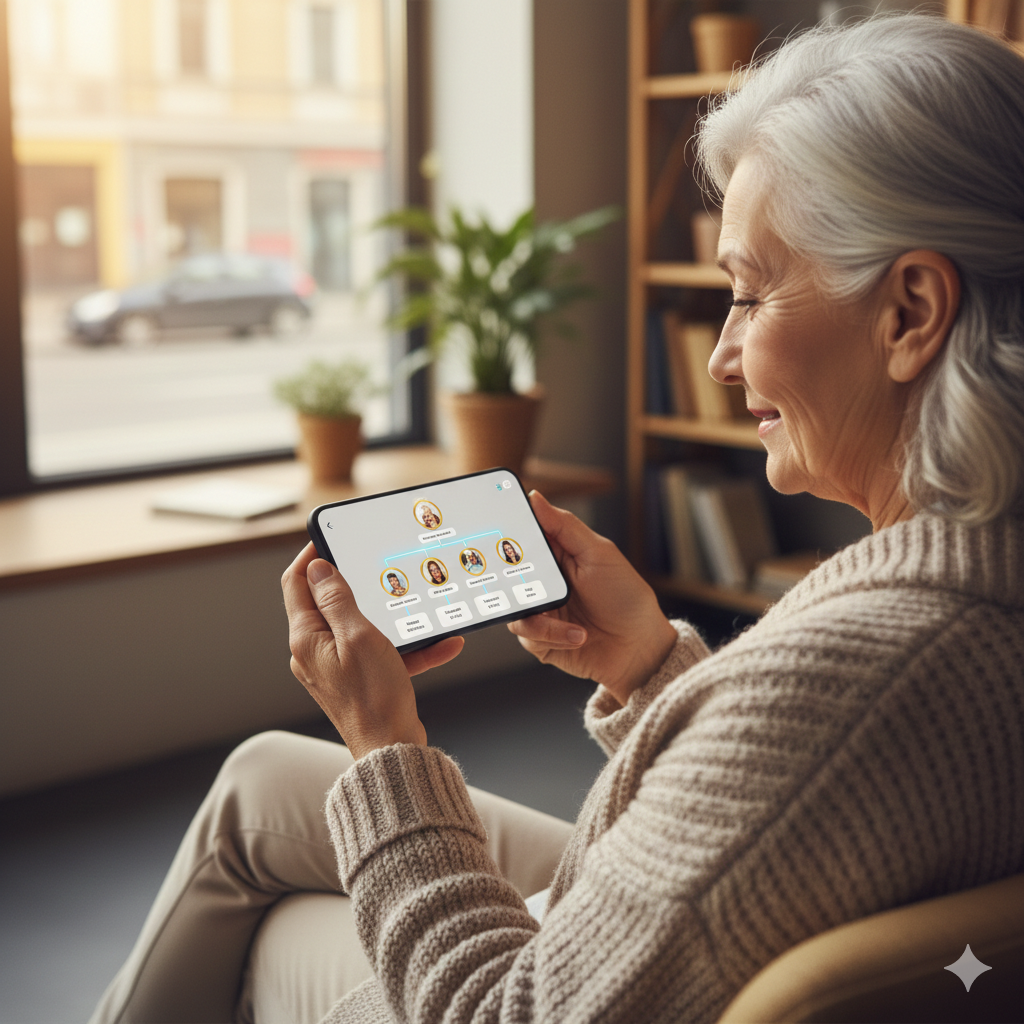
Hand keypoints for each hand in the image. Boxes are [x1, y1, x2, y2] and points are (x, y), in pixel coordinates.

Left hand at [282, 543, 464, 758]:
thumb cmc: (374, 698)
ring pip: (364, 628)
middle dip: (360, 584)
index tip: (331, 537)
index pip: (297, 583)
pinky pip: (385, 653)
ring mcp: (337, 667)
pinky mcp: (360, 681)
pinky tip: (443, 644)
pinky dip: (410, 647)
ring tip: (422, 609)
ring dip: (395, 618)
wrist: (392, 752)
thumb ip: (337, 599)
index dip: (312, 556)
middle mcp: (315, 652)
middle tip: (380, 565)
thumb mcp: (359, 636)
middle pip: (330, 603)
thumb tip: (318, 567)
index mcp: (307, 639)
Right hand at [507, 492, 677, 706]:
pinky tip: (578, 635)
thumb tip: (535, 498)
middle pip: (508, 572)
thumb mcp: (599, 554)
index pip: (524, 536)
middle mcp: (544, 582)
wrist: (639, 649)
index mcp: (557, 555)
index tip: (498, 526)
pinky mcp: (540, 639)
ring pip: (512, 606)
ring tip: (573, 620)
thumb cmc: (626, 598)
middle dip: (514, 577)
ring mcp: (540, 611)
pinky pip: (527, 634)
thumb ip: (565, 526)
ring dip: (542, 615)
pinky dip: (553, 635)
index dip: (508, 530)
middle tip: (535, 583)